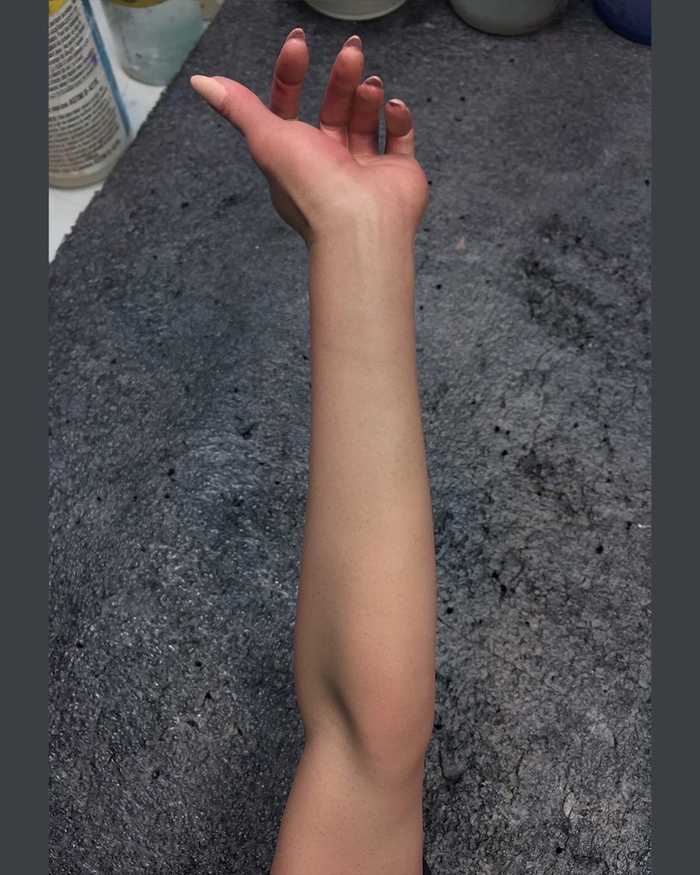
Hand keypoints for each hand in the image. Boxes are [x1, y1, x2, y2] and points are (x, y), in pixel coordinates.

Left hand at [190, 29, 428, 246]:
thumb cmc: (313, 187)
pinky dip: (397, 120)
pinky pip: (399, 139)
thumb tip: (200, 80)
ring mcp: (364, 170)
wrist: (360, 225)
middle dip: (340, 79)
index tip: (299, 43)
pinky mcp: (396, 174)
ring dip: (367, 98)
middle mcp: (328, 164)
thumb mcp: (267, 139)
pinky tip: (393, 106)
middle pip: (332, 110)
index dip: (290, 75)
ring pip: (365, 122)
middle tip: (352, 51)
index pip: (289, 108)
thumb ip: (239, 108)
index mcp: (294, 158)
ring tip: (372, 84)